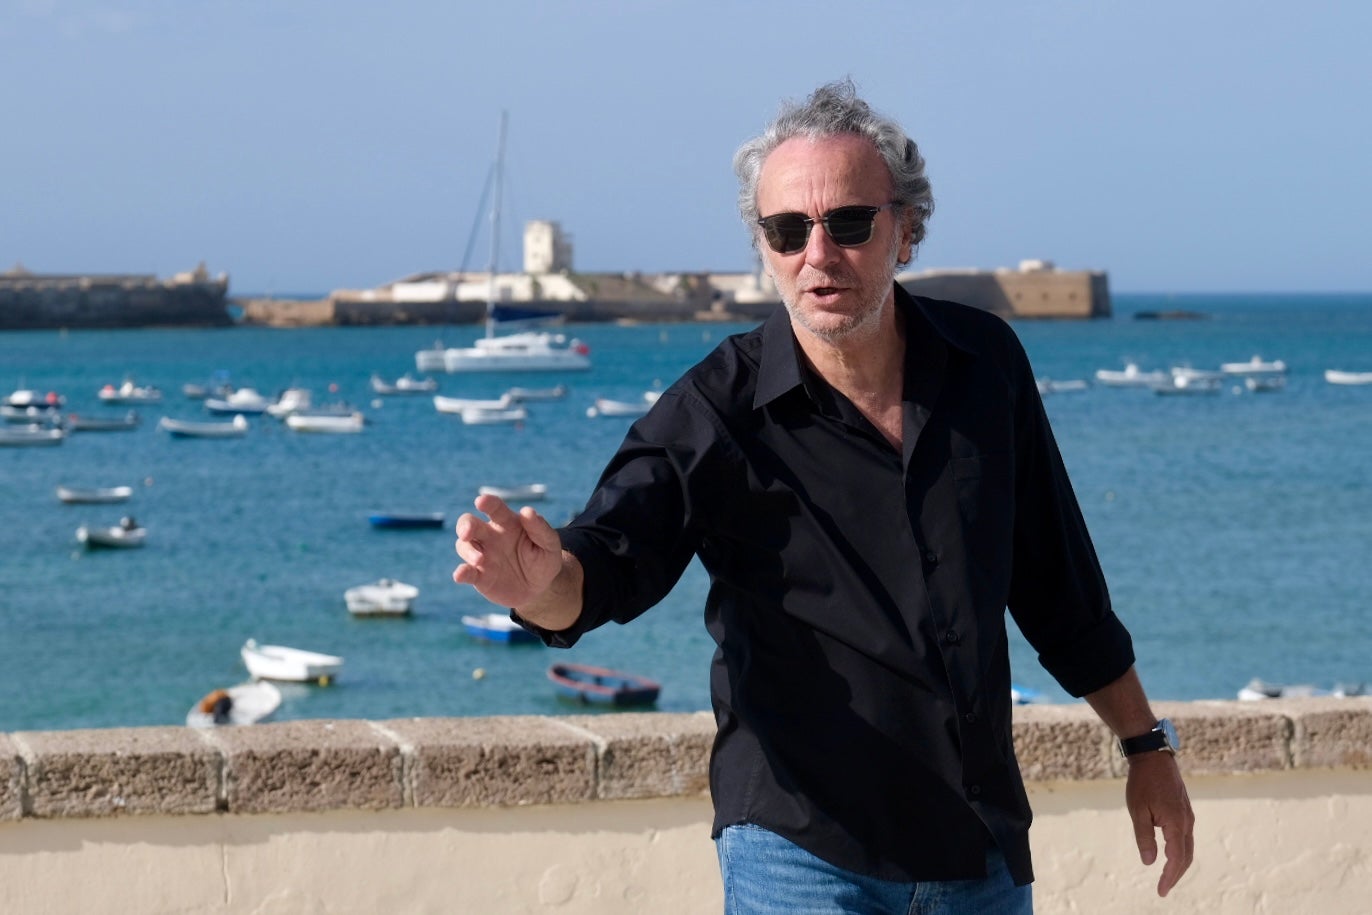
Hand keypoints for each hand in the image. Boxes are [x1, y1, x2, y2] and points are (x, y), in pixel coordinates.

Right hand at [453, 494, 563, 608]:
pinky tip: (460, 575)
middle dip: (465, 525)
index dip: (487, 503)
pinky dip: (460, 573)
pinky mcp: (479, 577)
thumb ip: (540, 528)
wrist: (540, 587)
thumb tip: (527, 511)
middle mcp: (490, 536)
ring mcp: (482, 556)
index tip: (481, 501)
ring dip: (468, 551)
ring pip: (463, 546)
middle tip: (468, 532)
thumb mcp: (549, 544)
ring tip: (480, 560)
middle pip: (469, 523)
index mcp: (507, 523)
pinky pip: (466, 572)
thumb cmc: (543, 559)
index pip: (495, 508)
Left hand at [1125, 752, 1194, 896]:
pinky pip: (1186, 836)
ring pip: (1187, 847)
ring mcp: (1188, 815)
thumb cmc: (1142, 782)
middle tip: (1163, 888)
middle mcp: (1187, 822)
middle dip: (1176, 874)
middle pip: (1186, 856)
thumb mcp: (1138, 811)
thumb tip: (1149, 862)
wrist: (1153, 756)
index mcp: (1176, 824)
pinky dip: (1180, 850)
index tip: (1161, 891)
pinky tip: (1170, 853)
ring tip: (1166, 876)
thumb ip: (1144, 837)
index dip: (1169, 877)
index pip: (1176, 859)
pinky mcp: (1184, 810)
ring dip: (1179, 863)